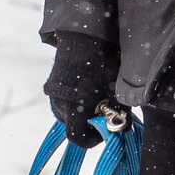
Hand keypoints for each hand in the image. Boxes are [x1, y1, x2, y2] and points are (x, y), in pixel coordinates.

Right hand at [44, 33, 118, 147]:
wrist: (84, 34)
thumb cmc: (104, 63)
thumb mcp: (117, 90)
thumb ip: (120, 113)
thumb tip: (123, 129)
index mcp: (74, 107)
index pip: (76, 137)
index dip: (91, 140)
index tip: (103, 131)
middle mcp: (59, 102)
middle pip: (70, 125)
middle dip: (87, 124)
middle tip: (103, 114)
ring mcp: (52, 92)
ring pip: (64, 113)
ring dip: (78, 113)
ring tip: (95, 99)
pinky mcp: (50, 83)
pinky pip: (60, 100)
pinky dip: (72, 101)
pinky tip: (86, 88)